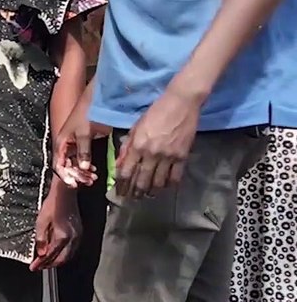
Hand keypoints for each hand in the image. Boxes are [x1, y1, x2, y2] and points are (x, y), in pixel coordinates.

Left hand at [28, 186, 80, 271]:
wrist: (65, 194)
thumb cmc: (53, 204)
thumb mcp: (41, 222)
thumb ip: (41, 239)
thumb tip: (41, 253)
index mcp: (63, 236)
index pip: (51, 255)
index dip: (41, 263)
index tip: (34, 267)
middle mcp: (73, 238)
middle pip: (62, 259)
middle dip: (50, 265)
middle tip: (40, 267)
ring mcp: (78, 235)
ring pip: (69, 255)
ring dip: (57, 260)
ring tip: (46, 262)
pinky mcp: (79, 232)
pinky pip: (72, 248)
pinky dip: (64, 253)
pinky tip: (57, 252)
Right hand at [53, 102, 100, 189]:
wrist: (96, 101)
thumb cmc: (86, 114)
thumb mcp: (84, 133)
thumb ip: (83, 151)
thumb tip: (83, 166)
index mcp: (61, 143)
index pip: (58, 165)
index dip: (65, 175)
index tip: (74, 183)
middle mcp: (65, 146)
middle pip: (67, 167)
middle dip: (76, 175)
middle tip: (88, 181)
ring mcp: (75, 145)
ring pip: (75, 164)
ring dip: (82, 172)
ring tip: (93, 177)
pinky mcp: (84, 144)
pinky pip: (83, 159)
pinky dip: (87, 166)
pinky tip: (94, 170)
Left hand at [114, 83, 201, 197]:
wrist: (181, 103)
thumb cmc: (155, 112)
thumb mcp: (136, 127)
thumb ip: (127, 147)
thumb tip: (119, 164)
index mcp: (137, 145)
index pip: (126, 171)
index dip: (121, 184)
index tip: (119, 192)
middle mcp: (151, 154)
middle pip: (141, 180)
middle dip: (135, 192)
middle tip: (132, 198)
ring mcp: (168, 156)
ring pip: (158, 181)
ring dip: (151, 191)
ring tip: (148, 195)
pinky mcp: (182, 156)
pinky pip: (175, 176)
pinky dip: (169, 184)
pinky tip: (165, 187)